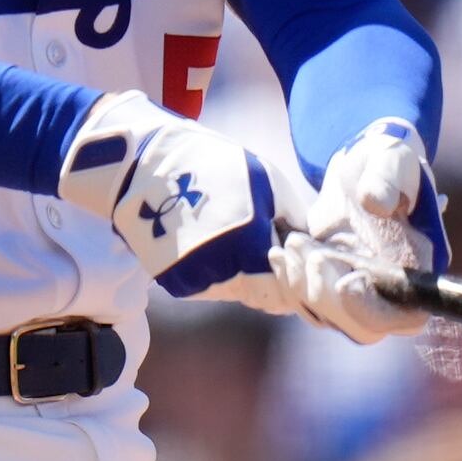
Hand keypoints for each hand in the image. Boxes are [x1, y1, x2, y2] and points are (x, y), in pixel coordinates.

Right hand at [59, 92, 285, 302]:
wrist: (145, 165)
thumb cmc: (216, 167)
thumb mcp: (270, 184)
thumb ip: (297, 223)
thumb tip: (316, 249)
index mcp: (249, 249)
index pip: (288, 290)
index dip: (296, 276)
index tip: (295, 255)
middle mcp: (221, 274)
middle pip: (263, 294)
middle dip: (273, 276)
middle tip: (271, 243)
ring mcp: (195, 282)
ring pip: (238, 292)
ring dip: (246, 274)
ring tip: (237, 235)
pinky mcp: (175, 283)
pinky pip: (211, 285)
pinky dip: (219, 271)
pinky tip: (213, 240)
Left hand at [271, 120, 438, 342]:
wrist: (361, 164)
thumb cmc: (386, 160)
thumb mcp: (392, 159)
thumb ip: (388, 179)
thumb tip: (374, 202)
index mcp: (419, 270)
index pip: (405, 316)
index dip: (373, 308)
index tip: (347, 278)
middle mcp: (391, 292)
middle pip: (361, 327)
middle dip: (328, 296)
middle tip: (308, 252)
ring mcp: (359, 293)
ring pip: (328, 317)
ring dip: (303, 286)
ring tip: (294, 241)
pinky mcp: (329, 285)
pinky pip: (306, 302)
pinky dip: (289, 282)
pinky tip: (278, 251)